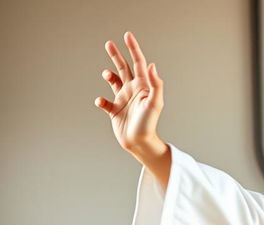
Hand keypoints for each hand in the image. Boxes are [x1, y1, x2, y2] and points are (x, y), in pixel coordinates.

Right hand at [94, 31, 163, 152]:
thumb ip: (155, 84)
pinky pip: (105, 101)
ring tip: (106, 74)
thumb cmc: (149, 124)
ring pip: (114, 81)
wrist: (140, 143)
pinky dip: (100, 100)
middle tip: (109, 43)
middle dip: (117, 55)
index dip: (133, 49)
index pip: (138, 63)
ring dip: (109, 74)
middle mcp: (133, 91)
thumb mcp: (154, 103)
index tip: (127, 35)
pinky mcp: (115, 110)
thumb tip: (152, 65)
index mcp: (143, 87)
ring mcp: (123, 100)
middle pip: (124, 68)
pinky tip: (101, 102)